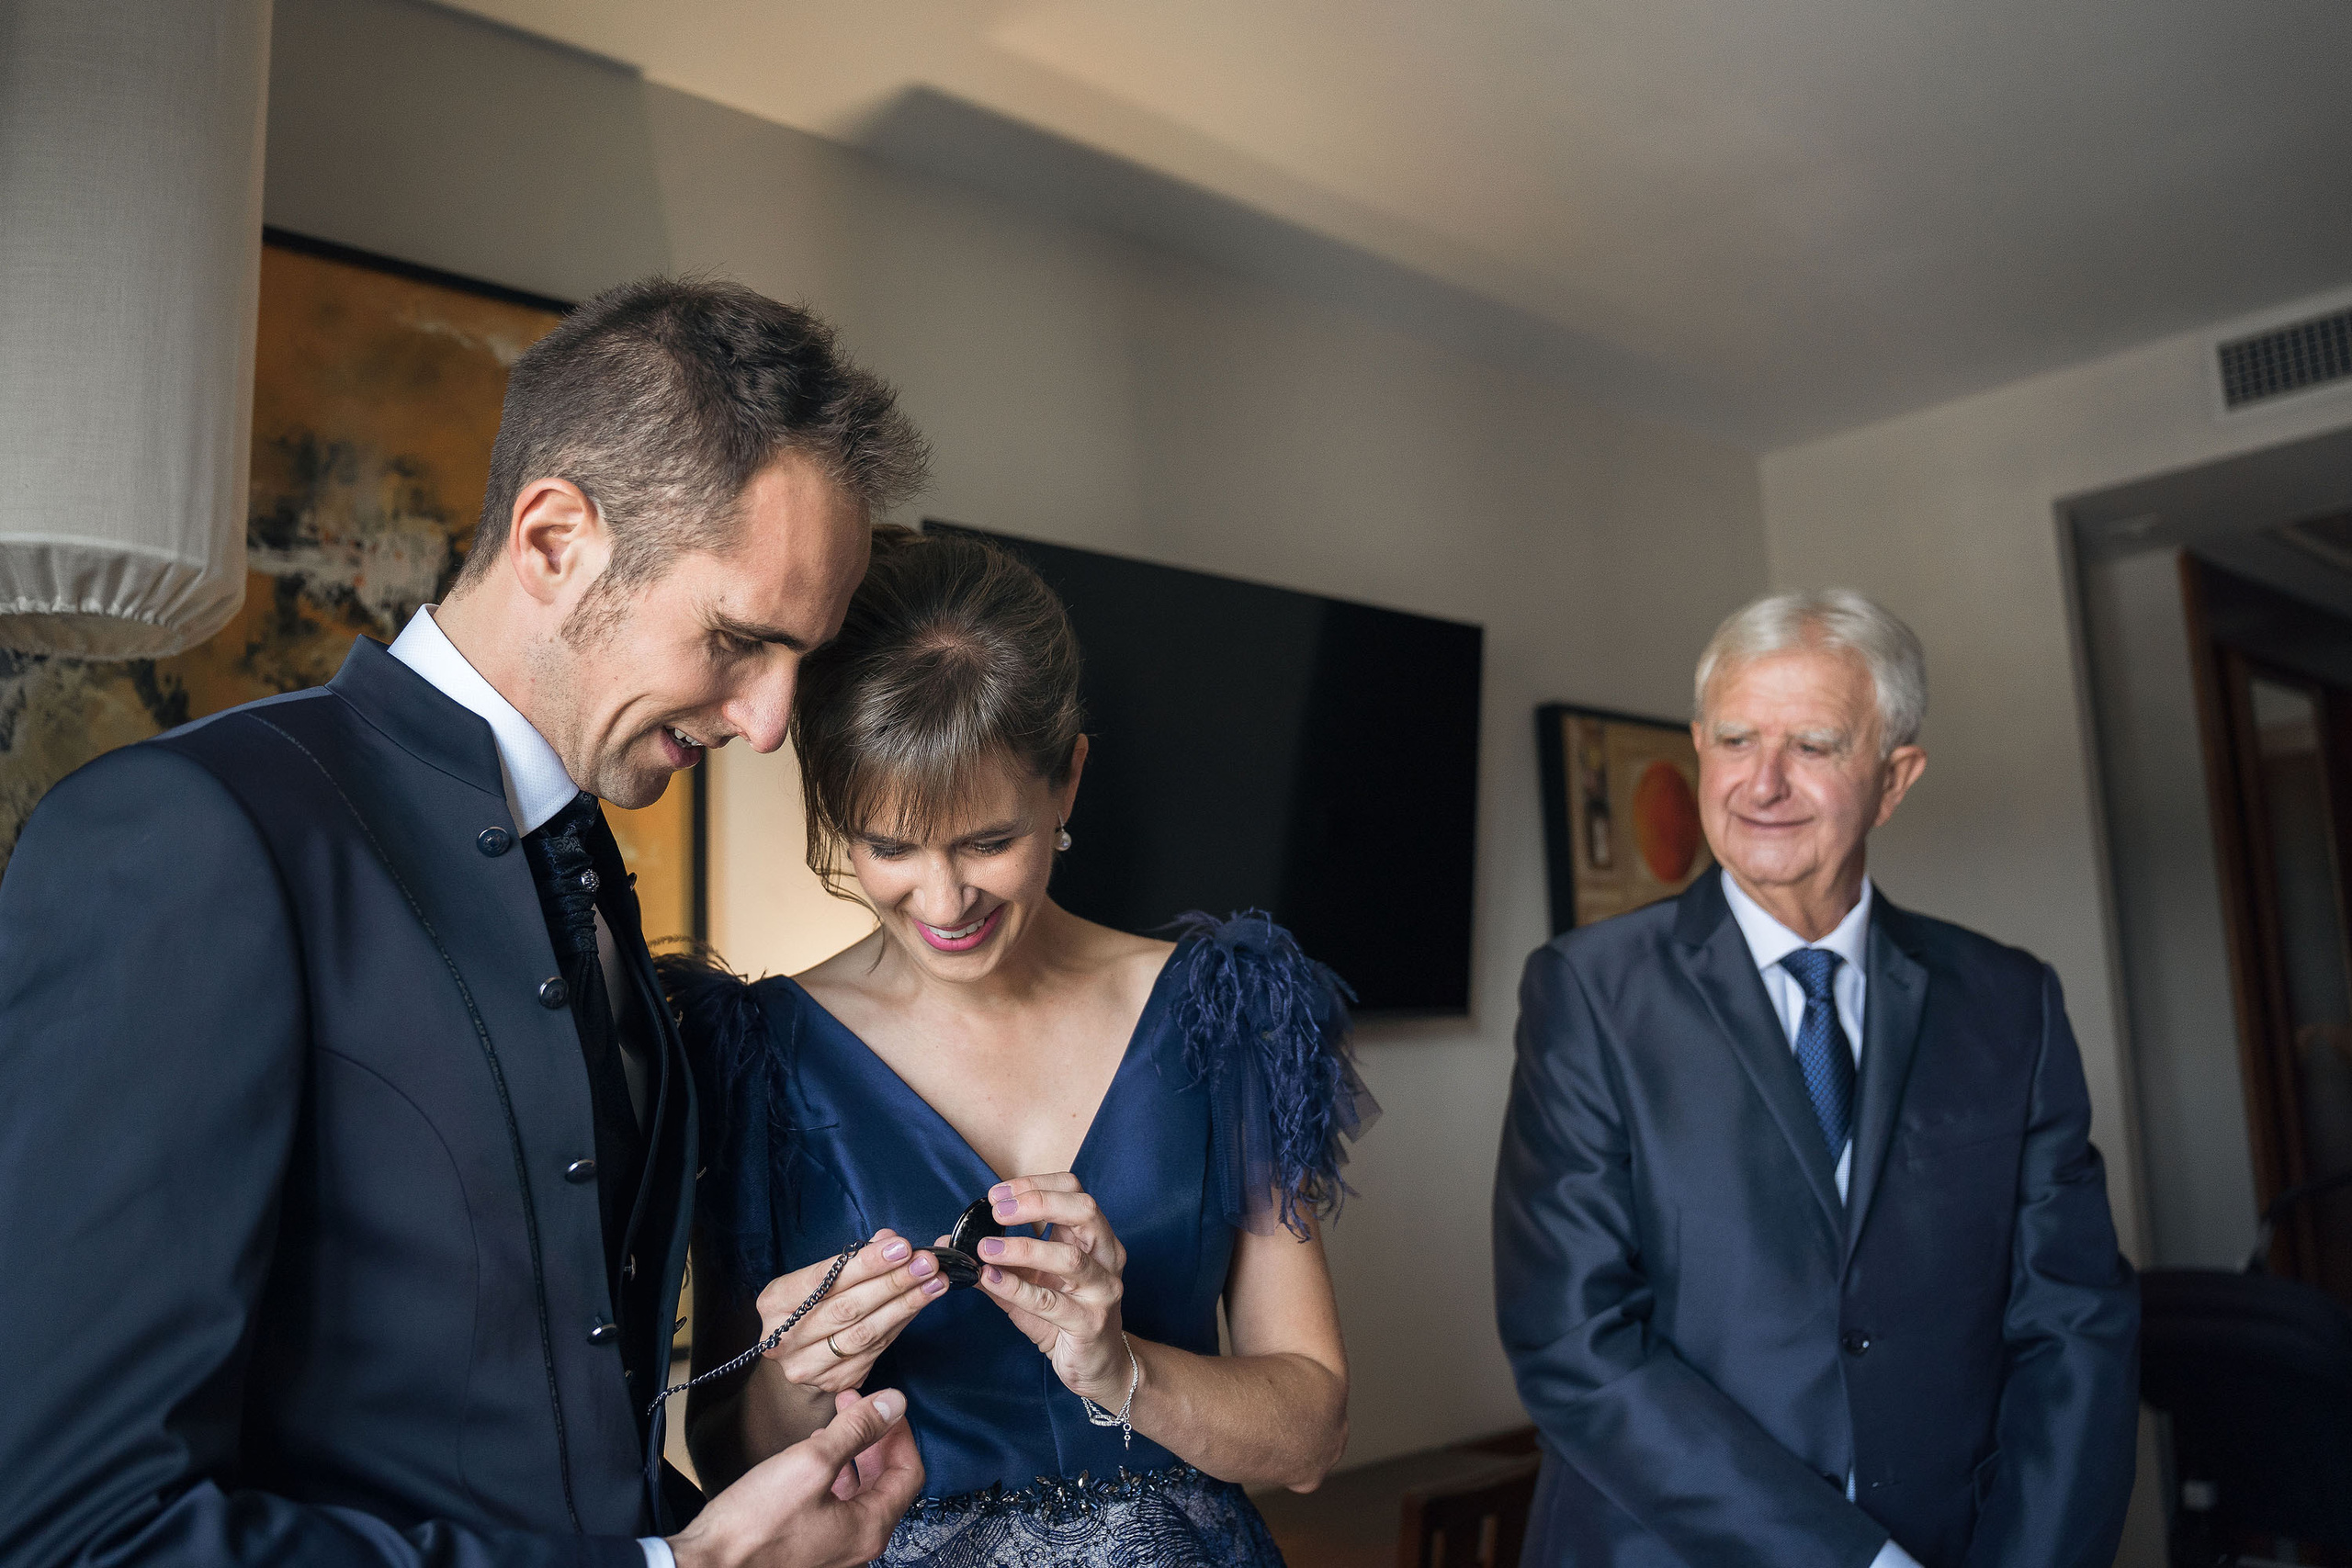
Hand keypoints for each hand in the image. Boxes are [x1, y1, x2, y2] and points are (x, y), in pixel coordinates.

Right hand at [669, 1387, 922, 1567]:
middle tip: (855, 1406)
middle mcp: (859, 1544)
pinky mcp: (810, 1548)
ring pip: (861, 1492)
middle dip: (873, 1437)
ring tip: (834, 1425)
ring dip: (853, 1453)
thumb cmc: (753, 1526)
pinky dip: (834, 1475)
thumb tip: (893, 1404)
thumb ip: (857, 1431)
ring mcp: (834, 1549)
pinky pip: (837, 1506)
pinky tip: (813, 1457)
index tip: (881, 1405)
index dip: (898, 1432)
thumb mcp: (811, 1463)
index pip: (908, 1471)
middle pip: (886, 1481)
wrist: (707, 1566)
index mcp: (869, 1528)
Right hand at [756, 1230, 944, 1394]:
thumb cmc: (815, 1305)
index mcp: (775, 1302)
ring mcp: (808, 1366)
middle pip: (848, 1308)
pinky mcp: (835, 1382)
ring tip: (936, 1282)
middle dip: (893, 1282)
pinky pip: (877, 1350)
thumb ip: (853, 1258)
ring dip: (906, 1305)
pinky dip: (902, 1324)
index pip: (825, 1278)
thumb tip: (890, 1240)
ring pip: (866, 1333)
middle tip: (927, 1263)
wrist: (801, 1355)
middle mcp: (784, 1338)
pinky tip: (921, 1304)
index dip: (867, 1263)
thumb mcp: (822, 1277)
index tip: (902, 1247)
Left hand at [974, 1174, 1132, 1406]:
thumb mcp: (1031, 1283)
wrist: (1098, 1365)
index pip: (1073, 1190)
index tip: (997, 1194)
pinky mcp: (1090, 1323)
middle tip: (997, 1211)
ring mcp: (1102, 1290)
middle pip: (1083, 1211)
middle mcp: (1106, 1257)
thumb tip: (954, 1243)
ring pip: (1070, 1257)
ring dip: (1023, 1248)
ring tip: (986, 1248)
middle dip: (1037, 1203)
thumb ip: (999, 1261)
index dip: (1035, 1184)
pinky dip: (1017, 1288)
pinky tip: (990, 1280)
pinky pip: (1051, 1302)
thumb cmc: (1065, 1318)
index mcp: (1094, 1237)